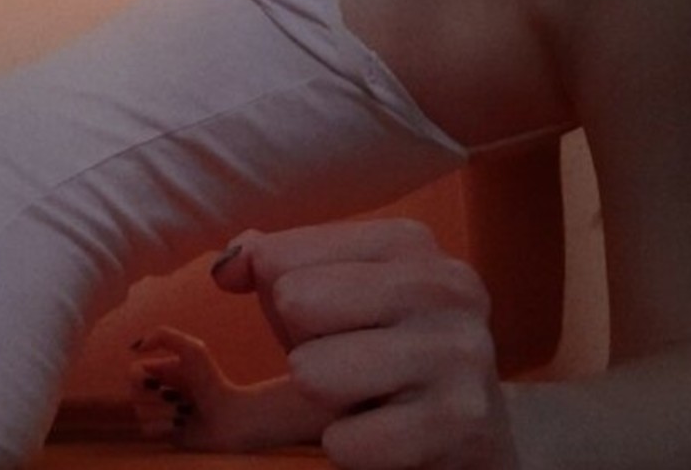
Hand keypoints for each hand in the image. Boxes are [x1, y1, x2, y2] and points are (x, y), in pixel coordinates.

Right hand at [129, 326, 265, 451]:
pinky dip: (166, 427)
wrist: (232, 416)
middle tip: (180, 397)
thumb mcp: (193, 350)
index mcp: (163, 370)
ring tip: (186, 411)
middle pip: (133, 395)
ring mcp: (162, 412)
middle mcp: (160, 390)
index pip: (132, 373)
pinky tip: (184, 424)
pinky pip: (149, 430)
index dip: (141, 379)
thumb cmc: (214, 382)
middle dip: (156, 397)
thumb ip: (163, 336)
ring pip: (141, 413)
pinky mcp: (166, 433)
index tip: (158, 382)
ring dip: (164, 411)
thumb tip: (136, 348)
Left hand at [212, 220, 518, 468]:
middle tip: (348, 364)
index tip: (325, 322)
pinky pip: (344, 442)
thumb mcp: (318, 307)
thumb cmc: (372, 363)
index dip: (278, 301)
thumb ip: (264, 275)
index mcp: (406, 243)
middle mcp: (444, 284)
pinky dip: (348, 448)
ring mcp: (460, 350)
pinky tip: (386, 437)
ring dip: (323, 399)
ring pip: (313, 373)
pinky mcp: (461, 421)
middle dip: (301, 347)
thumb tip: (227, 268)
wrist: (463, 444)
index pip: (279, 256)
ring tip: (366, 398)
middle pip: (294, 301)